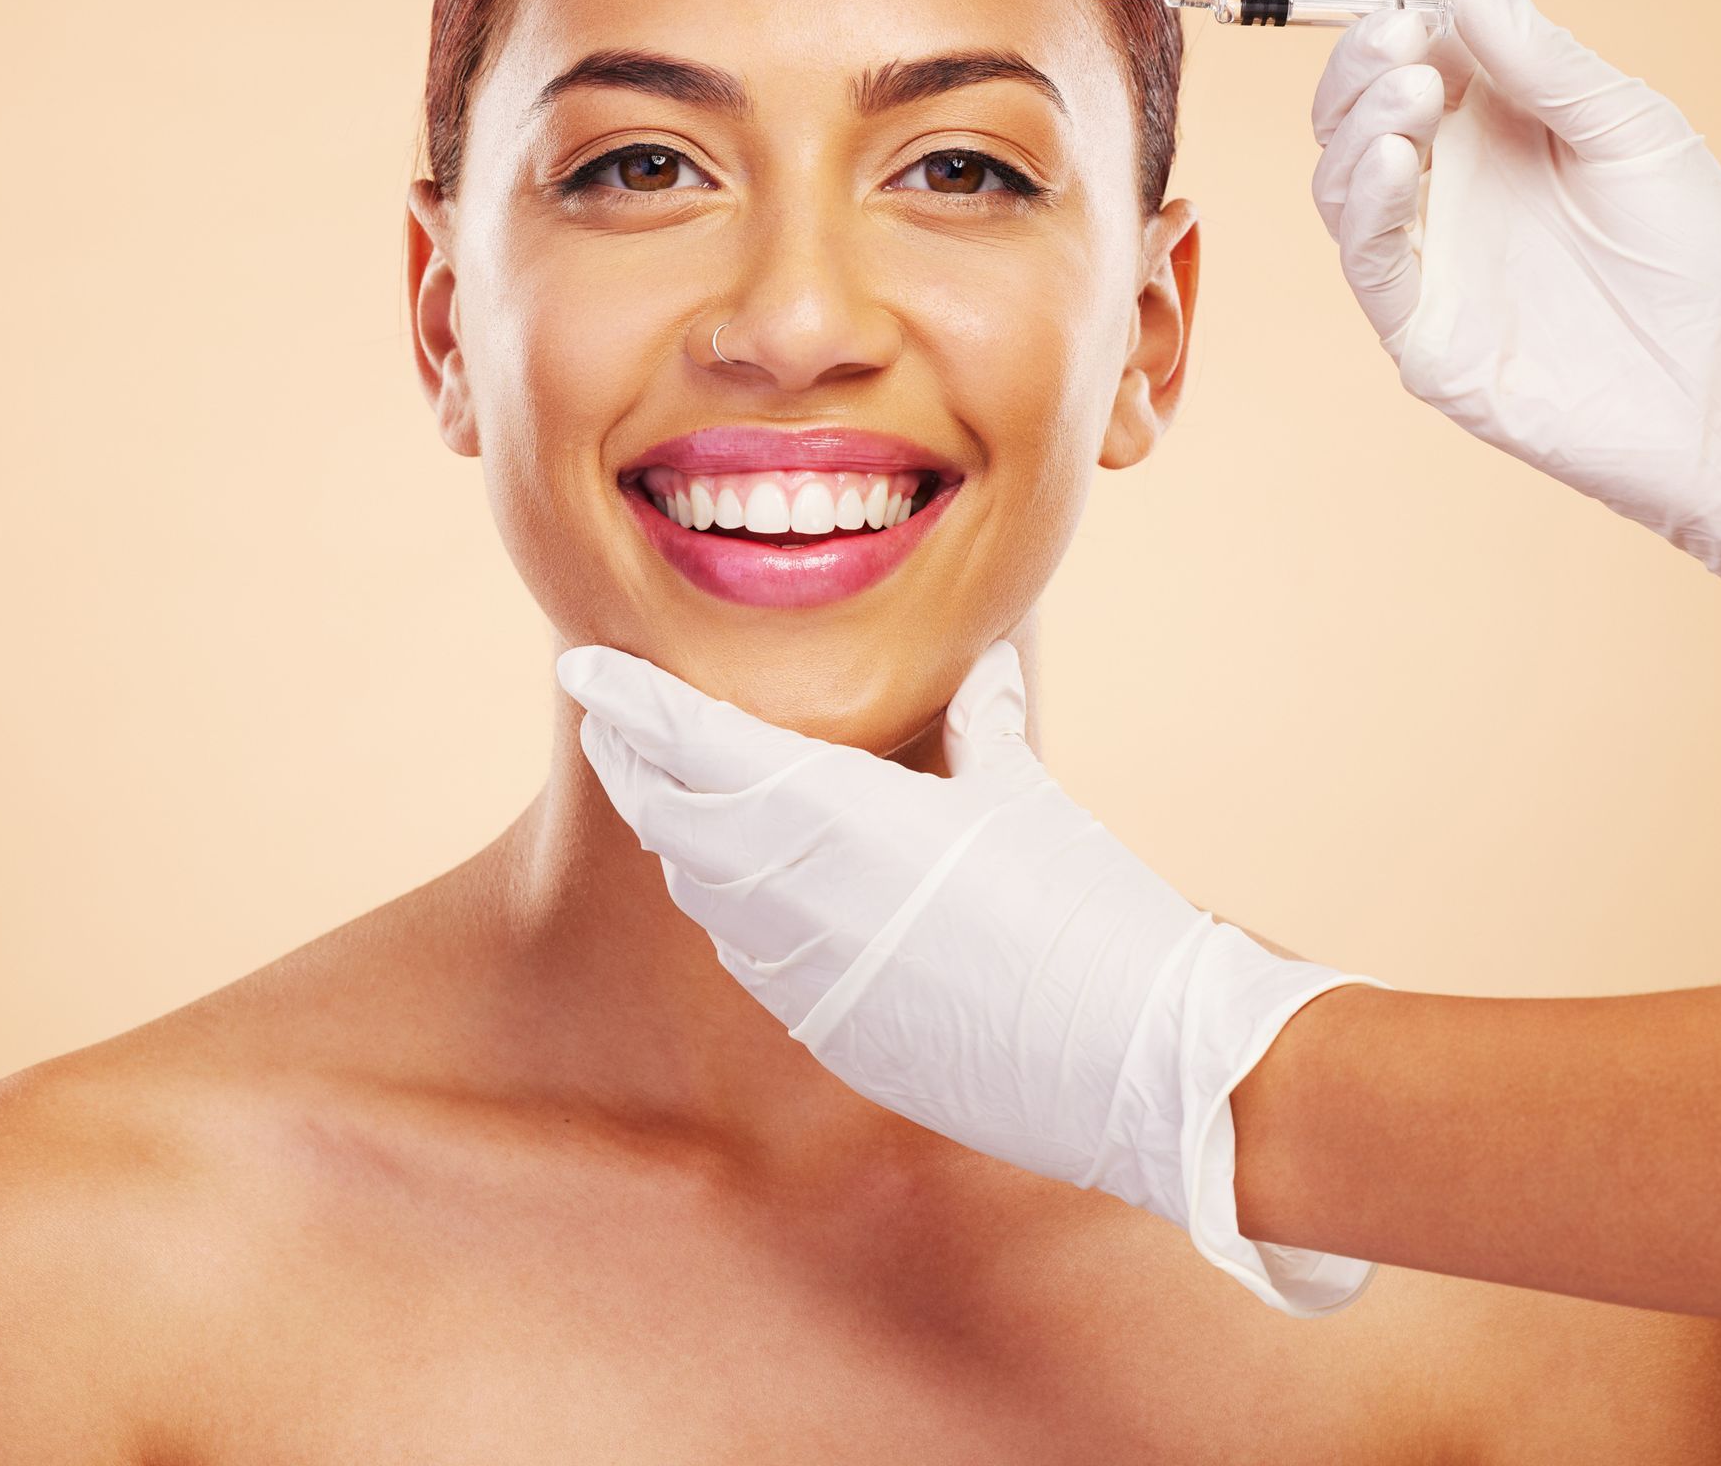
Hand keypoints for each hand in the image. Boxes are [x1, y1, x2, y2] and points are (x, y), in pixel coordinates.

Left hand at [557, 636, 1377, 1314]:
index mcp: (844, 817)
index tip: (581, 665)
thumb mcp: (1028, 794)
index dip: (631, 700)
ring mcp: (806, 977)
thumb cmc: (1090, 909)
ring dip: (674, 834)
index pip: (698, 743)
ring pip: (700, 891)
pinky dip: (725, 904)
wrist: (1138, 1062)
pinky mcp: (827, 1033)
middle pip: (672, 818)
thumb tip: (983, 658)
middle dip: (633, 761)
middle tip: (614, 717)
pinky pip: (745, 955)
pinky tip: (740, 883)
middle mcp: (800, 898)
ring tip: (666, 787)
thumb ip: (981, 721)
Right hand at [1310, 0, 1720, 613]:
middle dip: (1361, 53)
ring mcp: (1427, 253)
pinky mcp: (1418, 325)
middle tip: (1401, 32)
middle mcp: (1449, 182)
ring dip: (1361, 117)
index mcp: (1497, 122)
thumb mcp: (1628, 126)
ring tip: (1414, 89)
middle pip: (1356, 101)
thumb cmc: (1697, 258)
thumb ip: (1540, 58)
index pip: (1413, 38)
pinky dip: (1366, 199)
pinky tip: (1400, 157)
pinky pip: (1364, 254)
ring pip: (1342, 172)